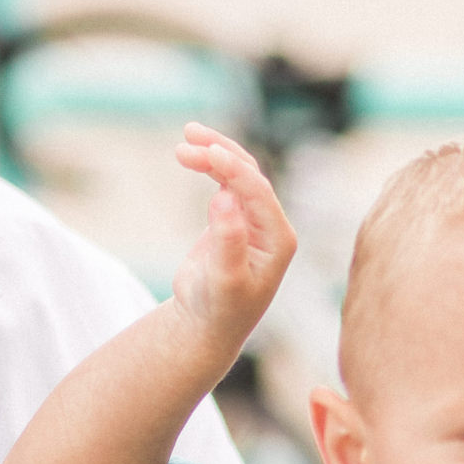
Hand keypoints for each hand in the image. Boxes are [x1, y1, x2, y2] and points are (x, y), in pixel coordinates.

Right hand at [170, 124, 296, 348]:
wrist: (206, 324)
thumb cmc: (219, 309)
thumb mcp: (224, 280)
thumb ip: (227, 241)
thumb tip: (224, 198)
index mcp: (279, 239)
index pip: (259, 193)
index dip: (234, 169)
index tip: (207, 152)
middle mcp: (272, 225)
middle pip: (250, 175)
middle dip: (220, 154)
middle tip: (187, 138)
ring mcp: (254, 219)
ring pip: (238, 174)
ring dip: (213, 154)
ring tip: (184, 141)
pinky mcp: (235, 217)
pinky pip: (226, 182)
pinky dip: (209, 166)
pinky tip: (191, 156)